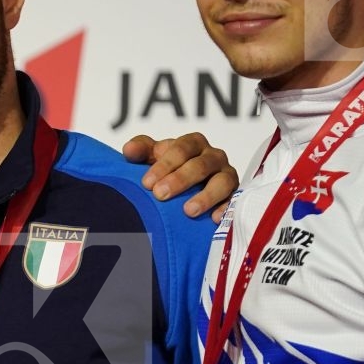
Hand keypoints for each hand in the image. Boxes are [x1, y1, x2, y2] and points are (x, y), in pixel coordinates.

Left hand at [121, 132, 236, 221]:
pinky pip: (234, 201)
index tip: (147, 183)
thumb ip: (141, 149)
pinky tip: (213, 219)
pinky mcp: (234, 195)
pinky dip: (225, 209)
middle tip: (160, 195)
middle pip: (200, 165)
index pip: (181, 149)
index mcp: (193, 143)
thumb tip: (128, 150)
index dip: (164, 165)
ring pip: (222, 182)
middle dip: (180, 180)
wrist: (187, 185)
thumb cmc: (169, 167)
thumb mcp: (153, 155)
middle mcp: (213, 156)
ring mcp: (226, 175)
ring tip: (189, 211)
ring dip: (206, 196)